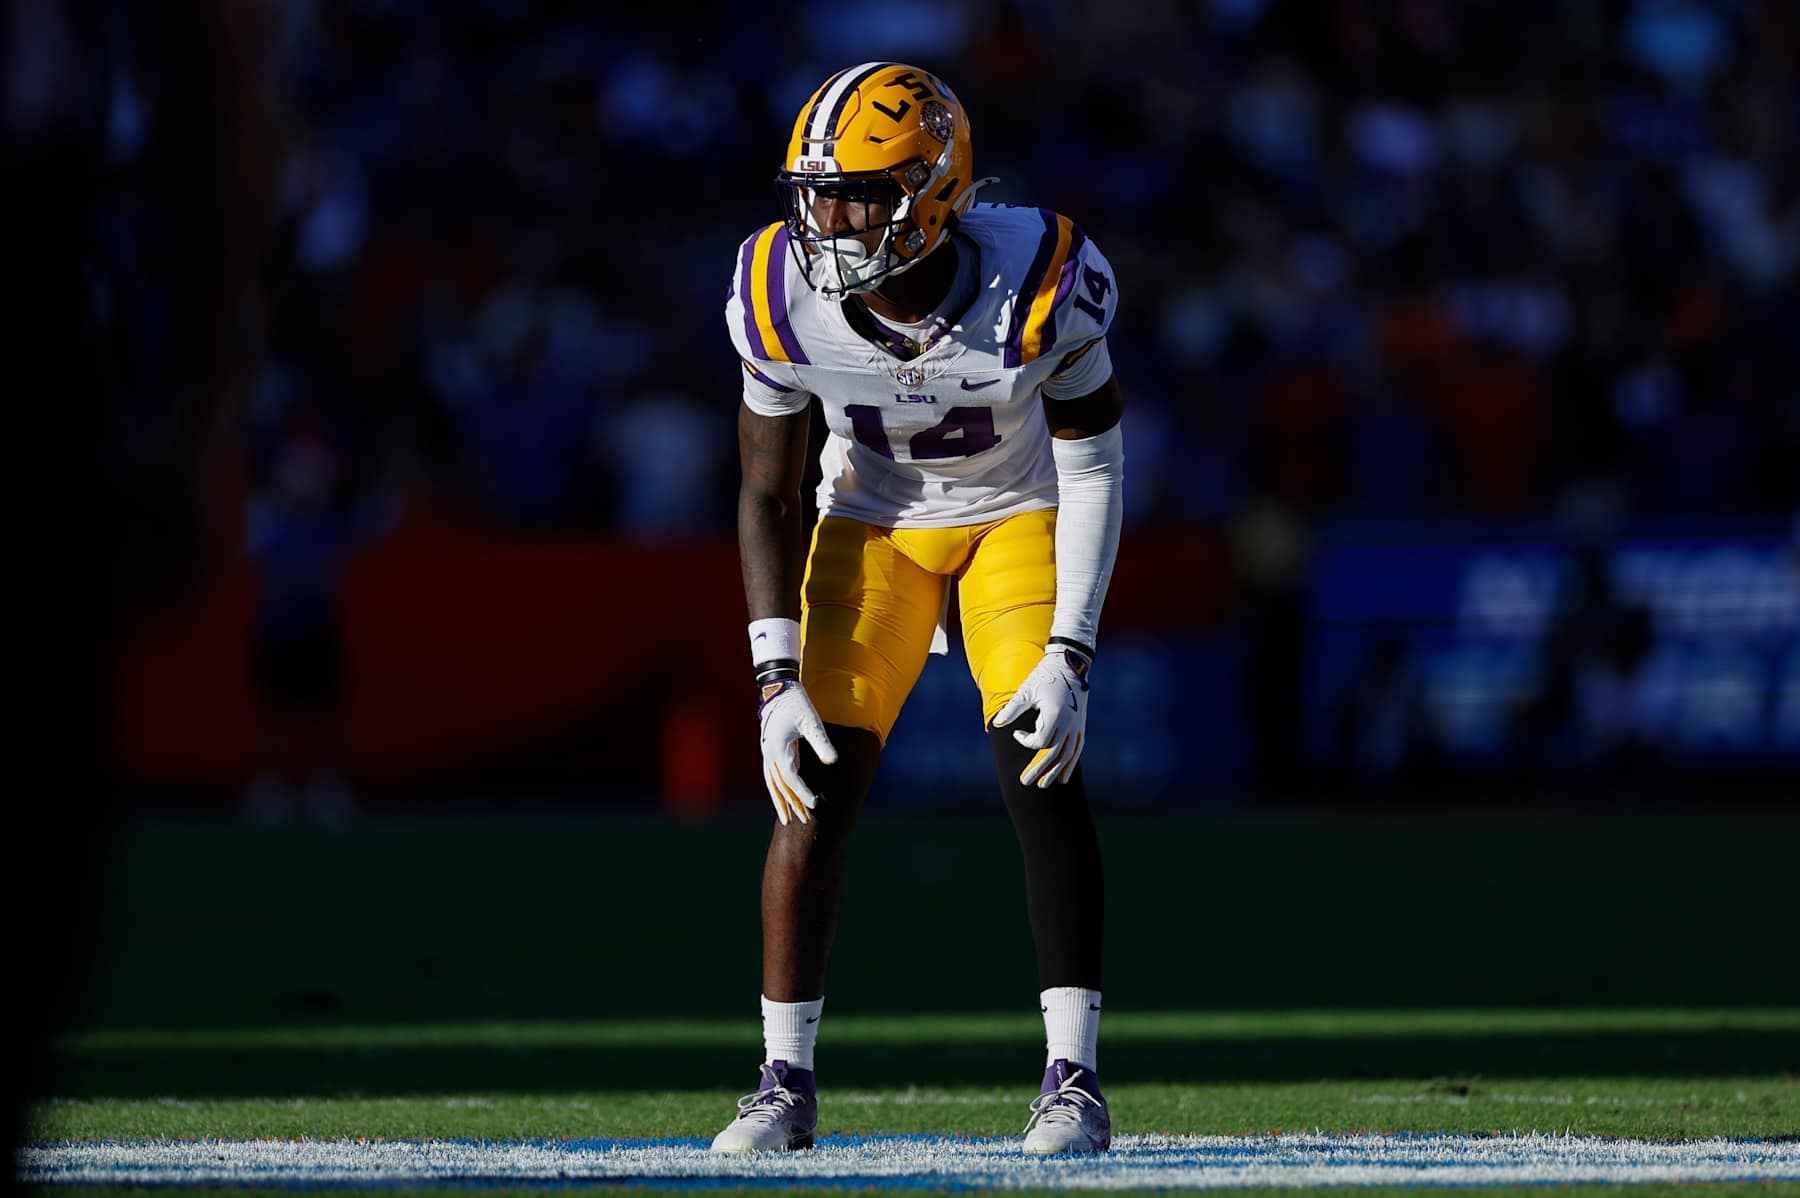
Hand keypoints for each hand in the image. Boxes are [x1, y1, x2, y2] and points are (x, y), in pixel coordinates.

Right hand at [758, 679, 838, 823]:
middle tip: (804, 821)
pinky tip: (783, 796)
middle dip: (792, 804)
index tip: (815, 805)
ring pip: (772, 784)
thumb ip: (821, 743)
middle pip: (780, 786)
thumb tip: (833, 762)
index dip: (803, 794)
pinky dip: (776, 790)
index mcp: (779, 750)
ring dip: (780, 801)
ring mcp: (766, 753)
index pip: (792, 779)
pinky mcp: (768, 749)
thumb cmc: (797, 703)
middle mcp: (769, 754)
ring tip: (786, 819)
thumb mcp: (812, 721)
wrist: (777, 687)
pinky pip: (771, 776)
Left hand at [993, 645, 1091, 787]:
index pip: (1040, 741)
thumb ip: (1012, 709)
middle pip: (1054, 754)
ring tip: (1043, 785)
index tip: (1017, 734)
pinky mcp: (1081, 726)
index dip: (1026, 742)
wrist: (1070, 664)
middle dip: (1039, 770)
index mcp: (1055, 715)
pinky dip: (1070, 765)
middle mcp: (1069, 723)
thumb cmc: (1045, 676)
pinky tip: (1063, 778)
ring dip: (1055, 771)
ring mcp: (1077, 726)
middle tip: (1024, 783)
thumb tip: (996, 724)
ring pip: (1067, 755)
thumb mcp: (1026, 691)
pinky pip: (1076, 750)